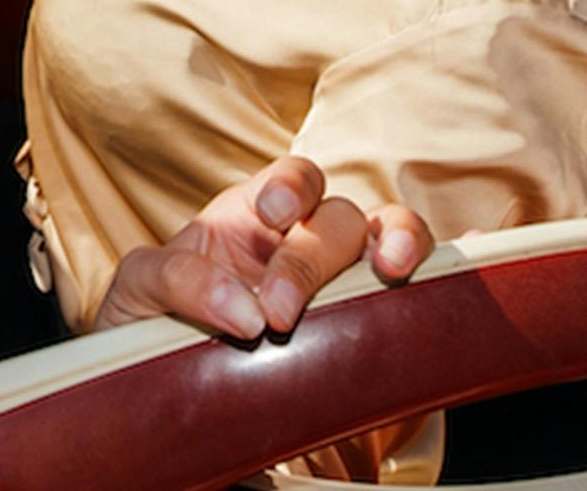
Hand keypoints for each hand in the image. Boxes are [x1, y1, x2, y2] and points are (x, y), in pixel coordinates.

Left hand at [90, 154, 432, 337]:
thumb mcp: (141, 290)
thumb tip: (241, 310)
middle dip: (309, 260)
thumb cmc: (156, 329)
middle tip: (276, 316)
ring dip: (397, 244)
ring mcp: (349, 287)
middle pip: (337, 219)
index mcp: (255, 220)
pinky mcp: (380, 333)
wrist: (184, 407)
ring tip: (390, 272)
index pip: (293, 178)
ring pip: (391, 239)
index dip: (291, 186)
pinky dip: (444, 276)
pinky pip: (426, 294)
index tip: (274, 215)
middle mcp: (308, 244)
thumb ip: (174, 277)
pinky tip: (445, 279)